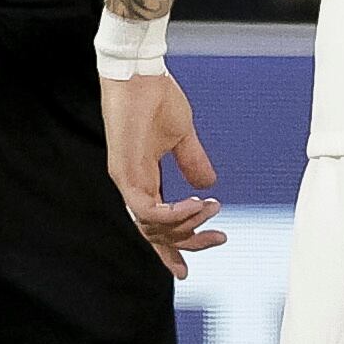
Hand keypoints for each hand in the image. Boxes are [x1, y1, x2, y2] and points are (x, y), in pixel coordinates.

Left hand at [103, 68, 224, 276]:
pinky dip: (174, 213)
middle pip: (157, 234)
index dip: (171, 248)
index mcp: (143, 179)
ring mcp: (126, 181)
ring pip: (154, 227)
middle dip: (189, 242)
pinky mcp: (124, 173)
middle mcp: (132, 186)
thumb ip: (193, 162)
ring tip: (211, 211)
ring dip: (187, 225)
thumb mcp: (182, 136)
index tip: (186, 270)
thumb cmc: (156, 97)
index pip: (156, 225)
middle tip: (218, 237)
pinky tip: (196, 205)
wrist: (139, 73)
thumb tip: (208, 185)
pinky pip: (149, 211)